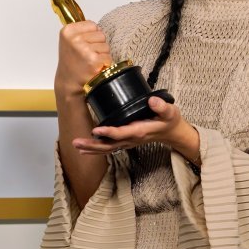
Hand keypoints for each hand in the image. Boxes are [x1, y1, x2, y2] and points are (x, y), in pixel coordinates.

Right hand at [54, 21, 112, 101]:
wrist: (68, 83)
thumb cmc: (72, 62)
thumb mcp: (70, 41)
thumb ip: (82, 31)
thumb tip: (98, 26)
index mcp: (68, 31)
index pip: (93, 25)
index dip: (92, 36)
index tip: (82, 46)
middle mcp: (75, 39)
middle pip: (101, 35)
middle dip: (98, 45)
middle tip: (87, 56)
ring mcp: (84, 50)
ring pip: (106, 46)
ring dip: (102, 55)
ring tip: (90, 62)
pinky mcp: (93, 61)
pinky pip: (108, 57)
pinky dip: (105, 64)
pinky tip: (94, 68)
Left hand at [71, 96, 200, 163]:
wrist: (172, 132)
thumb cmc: (170, 120)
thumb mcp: (170, 112)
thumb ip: (162, 107)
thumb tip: (152, 100)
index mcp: (140, 131)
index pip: (121, 133)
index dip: (108, 132)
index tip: (96, 129)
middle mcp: (131, 139)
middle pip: (109, 145)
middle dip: (92, 145)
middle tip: (76, 142)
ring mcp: (128, 142)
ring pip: (107, 148)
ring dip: (91, 148)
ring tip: (76, 145)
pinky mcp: (125, 141)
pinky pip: (109, 148)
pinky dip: (96, 149)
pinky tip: (85, 149)